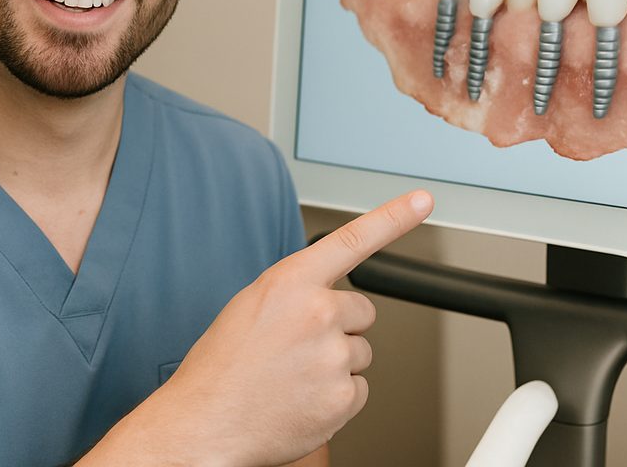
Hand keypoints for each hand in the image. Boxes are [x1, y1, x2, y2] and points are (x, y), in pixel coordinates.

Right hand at [150, 190, 432, 465]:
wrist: (204, 425)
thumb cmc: (221, 369)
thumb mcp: (250, 307)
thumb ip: (295, 293)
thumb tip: (324, 298)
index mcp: (291, 283)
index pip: (354, 240)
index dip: (394, 217)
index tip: (422, 200)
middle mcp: (318, 313)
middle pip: (362, 311)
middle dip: (339, 327)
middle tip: (299, 348)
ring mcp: (334, 356)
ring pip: (359, 352)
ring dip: (335, 364)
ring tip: (293, 377)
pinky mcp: (344, 397)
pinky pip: (359, 389)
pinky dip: (335, 398)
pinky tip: (302, 399)